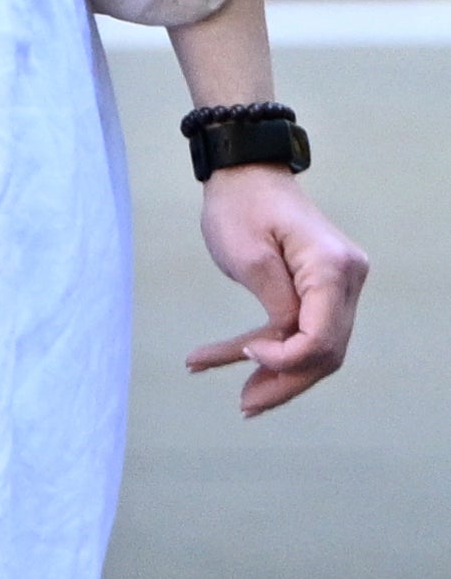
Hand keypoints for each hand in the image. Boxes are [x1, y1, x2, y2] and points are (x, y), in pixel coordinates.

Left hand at [188, 166, 365, 414]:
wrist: (246, 173)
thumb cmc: (240, 205)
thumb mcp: (247, 256)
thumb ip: (275, 305)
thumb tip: (284, 346)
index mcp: (331, 269)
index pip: (321, 336)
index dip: (287, 360)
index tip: (246, 355)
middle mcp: (347, 279)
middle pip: (325, 350)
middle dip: (285, 381)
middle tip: (245, 405)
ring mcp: (339, 284)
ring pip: (317, 346)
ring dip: (279, 373)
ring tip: (243, 399)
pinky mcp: (322, 286)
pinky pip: (304, 328)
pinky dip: (272, 348)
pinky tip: (231, 359)